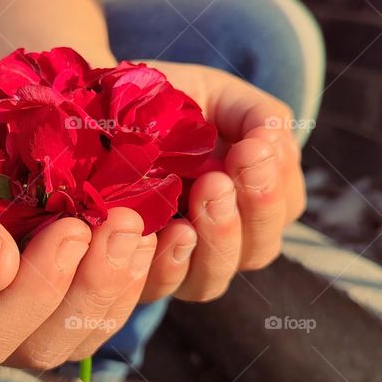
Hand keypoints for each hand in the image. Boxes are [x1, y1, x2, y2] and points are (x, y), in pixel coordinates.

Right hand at [0, 104, 155, 367]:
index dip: (36, 291)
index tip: (72, 227)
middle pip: (40, 346)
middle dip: (91, 290)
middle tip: (125, 224)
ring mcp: (10, 320)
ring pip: (77, 336)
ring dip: (118, 288)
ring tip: (140, 230)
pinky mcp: (44, 298)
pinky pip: (92, 310)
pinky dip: (126, 280)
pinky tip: (148, 236)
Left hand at [136, 61, 306, 301]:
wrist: (99, 108)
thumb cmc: (166, 104)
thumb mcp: (216, 96)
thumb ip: (255, 113)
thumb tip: (274, 138)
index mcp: (249, 200)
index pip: (282, 209)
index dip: (274, 184)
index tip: (254, 147)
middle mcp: (220, 240)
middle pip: (257, 250)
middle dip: (251, 211)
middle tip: (226, 174)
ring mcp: (179, 262)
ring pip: (213, 278)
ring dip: (215, 239)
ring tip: (203, 192)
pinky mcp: (136, 273)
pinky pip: (160, 285)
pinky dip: (168, 264)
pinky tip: (165, 231)